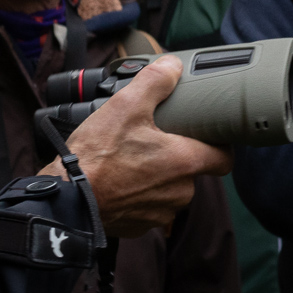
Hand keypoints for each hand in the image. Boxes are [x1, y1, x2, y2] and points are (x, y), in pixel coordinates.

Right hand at [40, 55, 231, 237]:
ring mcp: (160, 213)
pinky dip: (137, 195)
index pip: (224, 159)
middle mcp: (180, 193)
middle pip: (192, 172)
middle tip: (155, 140)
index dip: (219, 145)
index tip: (208, 136)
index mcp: (185, 162)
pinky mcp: (139, 226)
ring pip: (169, 191)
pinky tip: (119, 180)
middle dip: (177, 157)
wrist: (68, 199)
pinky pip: (147, 207)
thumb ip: (155, 82)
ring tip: (132, 159)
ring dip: (156, 178)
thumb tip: (173, 66)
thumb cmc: (98, 155)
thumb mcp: (127, 105)